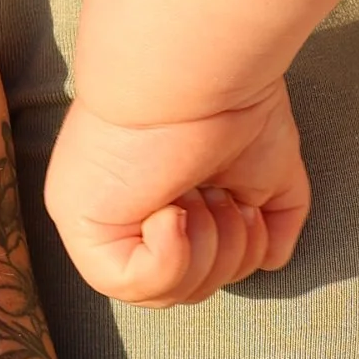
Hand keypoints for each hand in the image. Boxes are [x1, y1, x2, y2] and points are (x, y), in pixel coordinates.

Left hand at [43, 85, 311, 305]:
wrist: (198, 65)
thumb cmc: (230, 99)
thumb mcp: (267, 170)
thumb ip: (274, 216)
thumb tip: (270, 259)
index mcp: (157, 198)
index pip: (198, 266)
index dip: (236, 249)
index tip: (239, 199)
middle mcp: (121, 212)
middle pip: (186, 289)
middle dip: (228, 253)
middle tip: (225, 200)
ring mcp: (98, 222)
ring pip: (163, 293)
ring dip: (207, 251)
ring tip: (205, 198)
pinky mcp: (84, 226)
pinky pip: (134, 284)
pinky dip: (173, 256)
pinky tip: (174, 208)